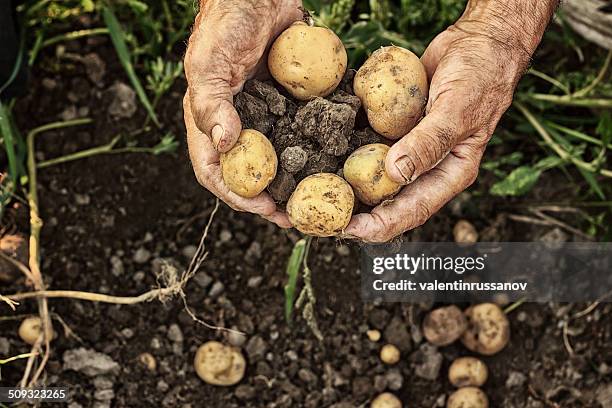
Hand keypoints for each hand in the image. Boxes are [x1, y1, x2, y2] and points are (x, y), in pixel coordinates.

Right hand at [183, 0, 301, 226]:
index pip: (216, 171)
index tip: (264, 208)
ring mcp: (266, 116)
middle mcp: (238, 125)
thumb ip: (210, 102)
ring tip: (318, 199)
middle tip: (297, 216)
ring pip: (279, 160)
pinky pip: (302, 132)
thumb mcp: (210, 62)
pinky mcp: (290, 104)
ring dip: (296, 182)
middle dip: (271, 199)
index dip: (237, 195)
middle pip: (251, 174)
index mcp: (211, 122)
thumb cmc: (226, 23)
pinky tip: (336, 162)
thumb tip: (224, 145)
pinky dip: (316, 150)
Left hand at [345, 4, 552, 241]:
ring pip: (376, 178)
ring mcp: (409, 149)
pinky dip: (350, 154)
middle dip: (359, 214)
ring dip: (350, 188)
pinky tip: (325, 157)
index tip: (351, 230)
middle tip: (324, 218)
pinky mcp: (395, 131)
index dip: (382, 224)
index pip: (414, 209)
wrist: (477, 42)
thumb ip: (429, 142)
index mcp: (449, 173)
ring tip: (318, 196)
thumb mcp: (457, 109)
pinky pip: (371, 147)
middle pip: (390, 201)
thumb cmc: (480, 75)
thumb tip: (394, 173)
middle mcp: (427, 168)